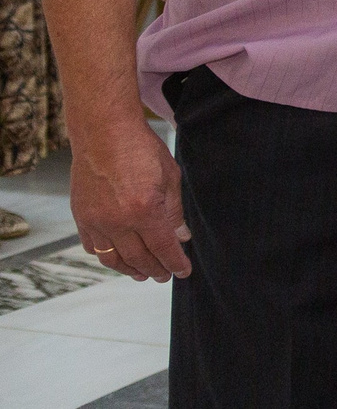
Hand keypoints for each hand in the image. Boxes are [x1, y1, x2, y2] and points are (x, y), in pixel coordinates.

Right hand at [71, 114, 190, 281]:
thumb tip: (181, 237)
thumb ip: (174, 211)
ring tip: (144, 274)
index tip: (183, 272)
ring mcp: (95, 221)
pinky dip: (108, 257)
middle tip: (164, 275)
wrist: (103, 132)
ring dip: (130, 269)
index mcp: (143, 210)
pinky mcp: (80, 217)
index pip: (163, 248)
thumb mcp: (170, 176)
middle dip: (155, 269)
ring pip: (113, 259)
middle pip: (139, 258)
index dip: (175, 263)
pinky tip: (118, 259)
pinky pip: (93, 247)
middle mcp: (117, 221)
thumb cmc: (140, 149)